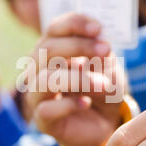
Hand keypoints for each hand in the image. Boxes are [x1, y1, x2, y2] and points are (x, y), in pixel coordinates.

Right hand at [26, 13, 125, 145]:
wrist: (107, 121)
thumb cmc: (103, 88)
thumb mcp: (108, 66)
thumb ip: (101, 54)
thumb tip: (98, 46)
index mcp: (53, 50)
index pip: (54, 28)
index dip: (74, 24)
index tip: (98, 29)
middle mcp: (39, 69)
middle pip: (47, 49)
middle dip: (79, 47)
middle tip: (106, 51)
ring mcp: (38, 94)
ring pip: (45, 79)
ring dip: (78, 79)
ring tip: (103, 84)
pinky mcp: (43, 120)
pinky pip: (46, 110)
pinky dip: (69, 105)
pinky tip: (86, 103)